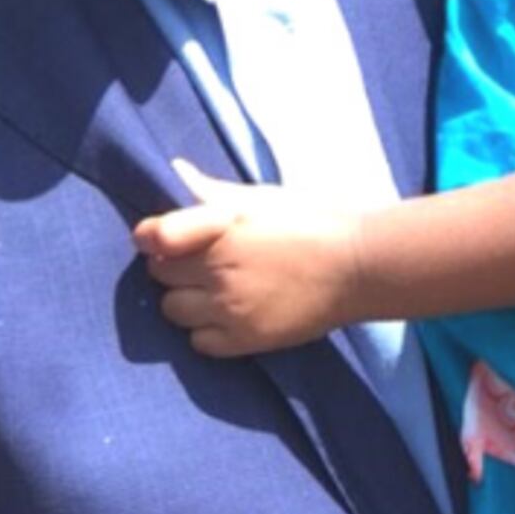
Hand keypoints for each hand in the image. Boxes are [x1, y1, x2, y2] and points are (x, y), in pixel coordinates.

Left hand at [133, 161, 367, 356]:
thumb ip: (215, 191)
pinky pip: (199, 342)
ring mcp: (231, 308)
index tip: (163, 238)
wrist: (361, 267)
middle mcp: (219, 271)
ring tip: (216, 290)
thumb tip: (176, 171)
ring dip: (187, 300)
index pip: (156, 236)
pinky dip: (207, 330)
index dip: (153, 236)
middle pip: (161, 275)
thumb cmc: (316, 222)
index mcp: (223, 228)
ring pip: (173, 310)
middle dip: (176, 266)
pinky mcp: (246, 339)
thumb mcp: (265, 198)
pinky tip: (230, 314)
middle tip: (205, 261)